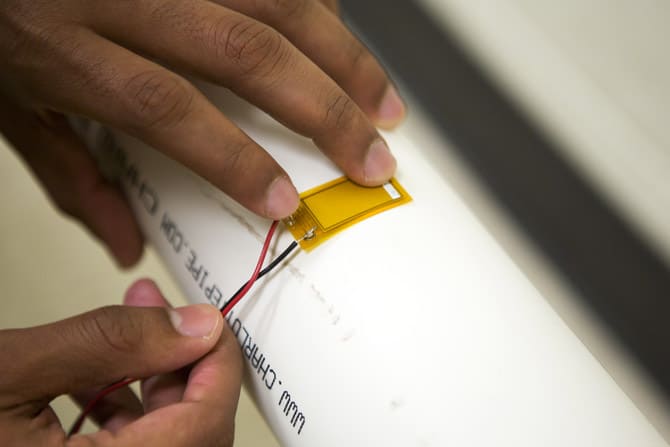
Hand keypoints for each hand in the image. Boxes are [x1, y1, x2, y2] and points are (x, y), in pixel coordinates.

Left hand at [0, 0, 405, 266]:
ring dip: (340, 54)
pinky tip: (341, 31)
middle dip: (324, 109)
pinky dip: (315, 0)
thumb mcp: (11, 109)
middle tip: (371, 155)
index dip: (238, 159)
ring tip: (380, 100)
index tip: (285, 201)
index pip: (170, 109)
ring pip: (273, 0)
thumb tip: (123, 244)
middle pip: (245, 51)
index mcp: (66, 50)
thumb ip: (71, 176)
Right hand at [0, 279, 241, 445]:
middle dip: (185, 367)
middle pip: (194, 438)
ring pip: (166, 446)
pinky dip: (127, 414)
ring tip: (129, 336)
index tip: (214, 323)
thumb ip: (109, 342)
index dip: (220, 366)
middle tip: (167, 317)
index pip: (204, 427)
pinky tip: (101, 380)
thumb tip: (192, 325)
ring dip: (155, 386)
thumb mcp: (8, 371)